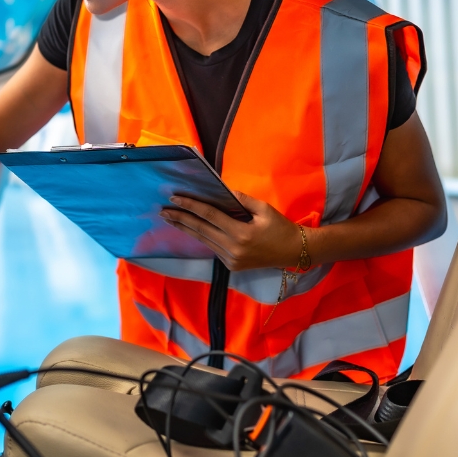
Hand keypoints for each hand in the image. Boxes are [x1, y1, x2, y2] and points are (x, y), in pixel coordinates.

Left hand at [161, 191, 306, 271]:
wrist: (294, 252)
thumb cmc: (280, 227)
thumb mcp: (263, 209)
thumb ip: (240, 200)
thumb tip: (220, 190)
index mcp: (241, 233)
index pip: (209, 216)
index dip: (190, 206)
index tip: (174, 198)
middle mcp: (233, 248)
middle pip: (200, 230)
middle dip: (180, 219)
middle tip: (162, 211)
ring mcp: (231, 260)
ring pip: (203, 241)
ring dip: (186, 229)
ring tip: (170, 219)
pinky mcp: (231, 266)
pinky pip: (212, 248)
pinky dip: (201, 237)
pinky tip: (190, 229)